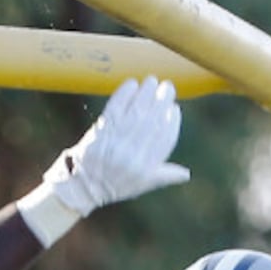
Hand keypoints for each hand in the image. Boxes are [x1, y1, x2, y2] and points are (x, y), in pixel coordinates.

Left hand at [46, 76, 189, 215]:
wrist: (83, 188)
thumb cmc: (116, 185)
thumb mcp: (141, 185)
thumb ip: (163, 176)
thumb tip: (186, 174)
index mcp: (145, 168)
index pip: (166, 139)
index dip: (172, 121)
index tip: (173, 108)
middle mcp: (132, 156)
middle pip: (153, 122)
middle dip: (162, 101)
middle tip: (166, 87)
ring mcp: (116, 144)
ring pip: (136, 112)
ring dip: (146, 93)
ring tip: (151, 81)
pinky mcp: (100, 133)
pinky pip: (115, 108)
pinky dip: (124, 94)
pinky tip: (132, 84)